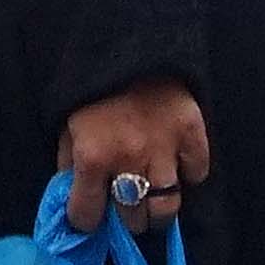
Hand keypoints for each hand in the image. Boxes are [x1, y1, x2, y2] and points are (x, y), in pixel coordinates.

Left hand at [59, 77, 210, 228]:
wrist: (129, 45)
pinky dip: (188, 175)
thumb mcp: (67, 127)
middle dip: (126, 219)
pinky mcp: (192, 134)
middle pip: (132, 218)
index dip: (86, 220)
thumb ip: (68, 166)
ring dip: (157, 212)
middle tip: (125, 209)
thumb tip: (73, 200)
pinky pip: (197, 173)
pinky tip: (176, 167)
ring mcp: (164, 149)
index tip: (90, 217)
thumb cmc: (92, 91)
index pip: (87, 215)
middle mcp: (129, 159)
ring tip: (151, 203)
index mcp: (92, 156)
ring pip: (166, 208)